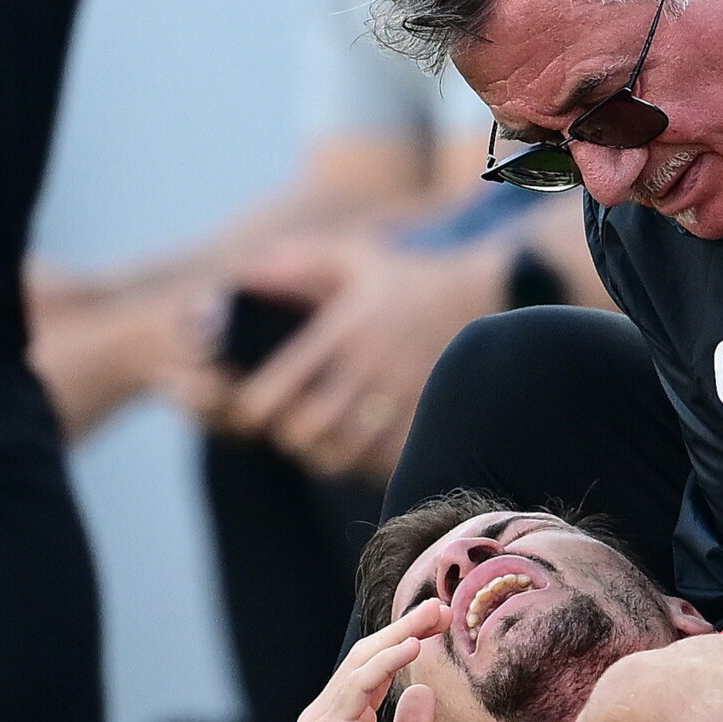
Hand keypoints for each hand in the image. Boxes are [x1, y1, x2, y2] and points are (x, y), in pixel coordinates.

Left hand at [221, 237, 512, 482]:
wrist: (480, 295)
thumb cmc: (404, 279)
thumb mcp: (350, 258)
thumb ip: (294, 264)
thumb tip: (242, 279)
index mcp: (341, 332)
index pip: (274, 391)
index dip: (251, 409)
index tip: (253, 406)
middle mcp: (369, 368)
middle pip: (305, 433)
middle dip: (288, 437)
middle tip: (291, 427)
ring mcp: (402, 396)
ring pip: (345, 455)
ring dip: (327, 454)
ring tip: (325, 441)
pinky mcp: (428, 415)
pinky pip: (388, 460)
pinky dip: (368, 463)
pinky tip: (364, 448)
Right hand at [282, 602, 447, 721]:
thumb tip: (422, 691)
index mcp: (349, 720)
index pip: (379, 667)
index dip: (409, 640)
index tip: (443, 621)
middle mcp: (332, 714)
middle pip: (371, 657)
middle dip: (407, 628)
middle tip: (443, 605)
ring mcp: (323, 721)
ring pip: (362, 663)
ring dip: (400, 635)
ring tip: (433, 615)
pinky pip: (357, 688)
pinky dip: (385, 664)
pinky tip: (412, 647)